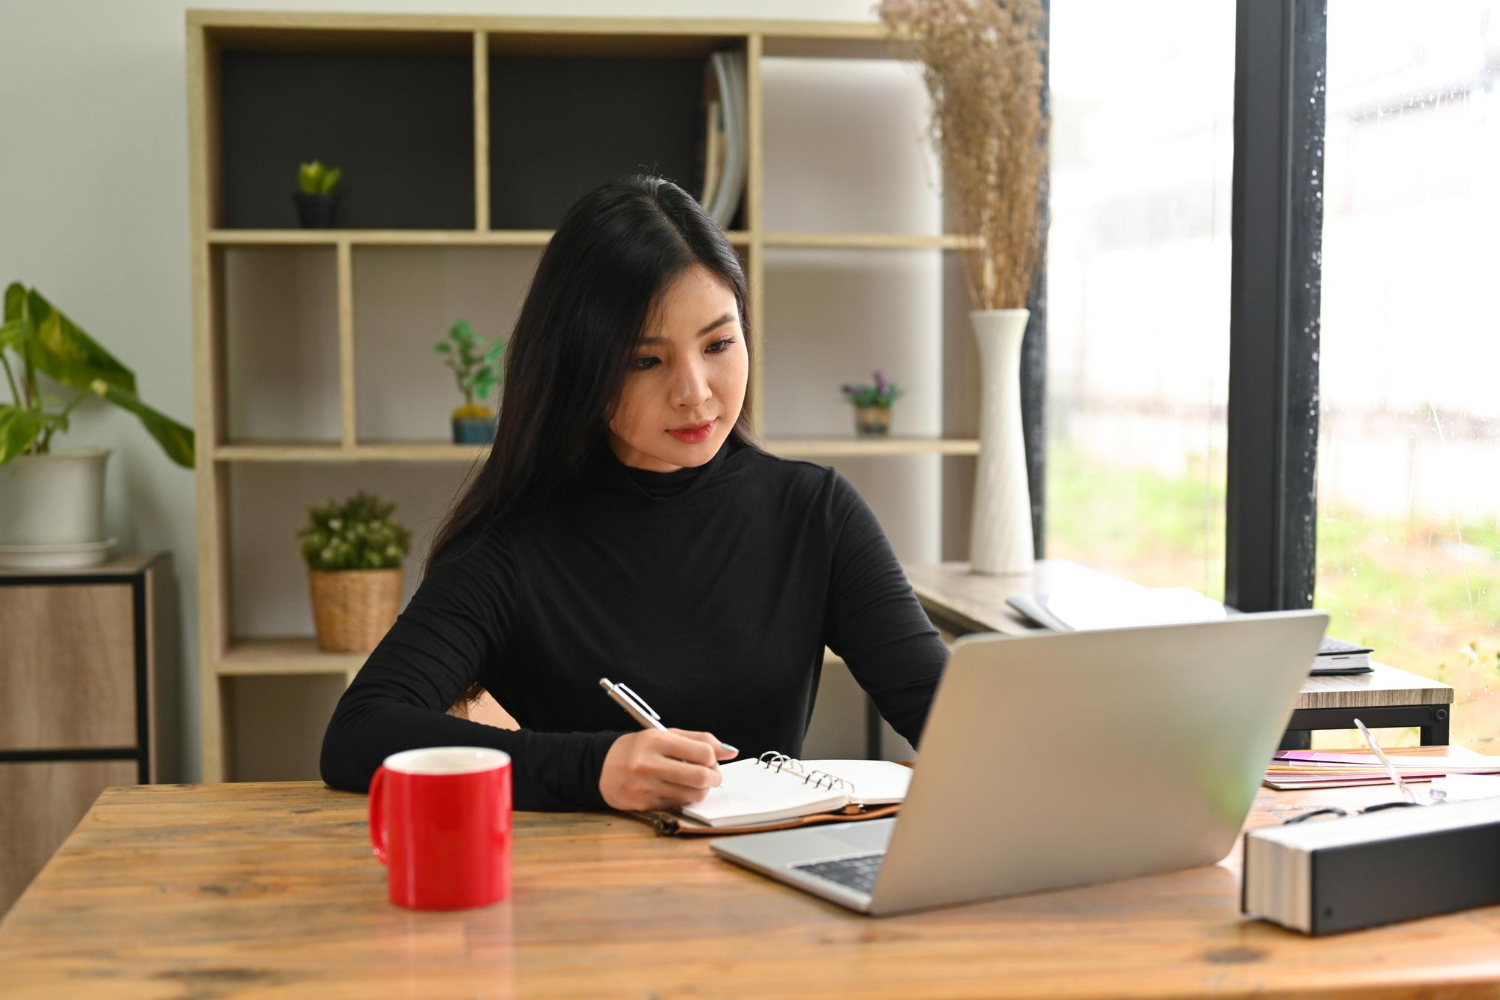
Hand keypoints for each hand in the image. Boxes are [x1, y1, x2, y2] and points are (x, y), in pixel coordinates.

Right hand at [599, 729, 737, 811]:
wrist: (602, 768)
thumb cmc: (638, 749)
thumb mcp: (665, 735)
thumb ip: (700, 740)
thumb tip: (730, 751)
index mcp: (657, 741)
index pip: (703, 752)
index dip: (714, 758)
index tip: (711, 760)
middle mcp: (649, 764)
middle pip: (700, 777)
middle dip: (714, 778)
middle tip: (712, 775)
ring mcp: (646, 787)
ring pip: (693, 795)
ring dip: (702, 790)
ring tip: (695, 782)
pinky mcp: (645, 805)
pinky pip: (679, 805)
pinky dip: (685, 798)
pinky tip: (677, 789)